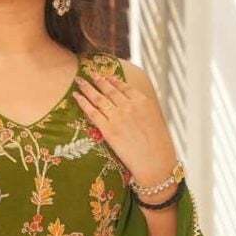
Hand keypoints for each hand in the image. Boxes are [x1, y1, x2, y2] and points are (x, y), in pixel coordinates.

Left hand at [76, 64, 179, 189]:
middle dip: (98, 79)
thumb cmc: (159, 147)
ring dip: (87, 87)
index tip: (106, 75)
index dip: (113, 80)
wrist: (156, 163)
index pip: (124, 86)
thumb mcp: (155, 121)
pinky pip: (92, 113)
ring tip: (79, 80)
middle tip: (89, 72)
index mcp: (143, 102)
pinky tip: (76, 96)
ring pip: (99, 98)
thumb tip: (133, 107)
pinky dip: (83, 102)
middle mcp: (129, 106)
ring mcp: (118, 117)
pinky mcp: (109, 130)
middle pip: (109, 89)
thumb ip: (142, 110)